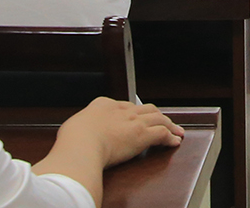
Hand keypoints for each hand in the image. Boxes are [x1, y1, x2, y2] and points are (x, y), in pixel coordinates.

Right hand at [61, 97, 183, 164]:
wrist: (82, 144)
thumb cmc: (73, 139)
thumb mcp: (73, 126)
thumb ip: (80, 127)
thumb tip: (77, 133)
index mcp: (104, 105)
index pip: (124, 106)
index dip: (133, 113)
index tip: (136, 118)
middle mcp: (122, 110)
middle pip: (145, 109)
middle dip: (156, 115)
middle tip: (163, 121)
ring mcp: (134, 121)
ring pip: (158, 118)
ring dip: (169, 125)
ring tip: (176, 131)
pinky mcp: (142, 134)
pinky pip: (162, 134)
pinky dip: (170, 137)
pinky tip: (174, 142)